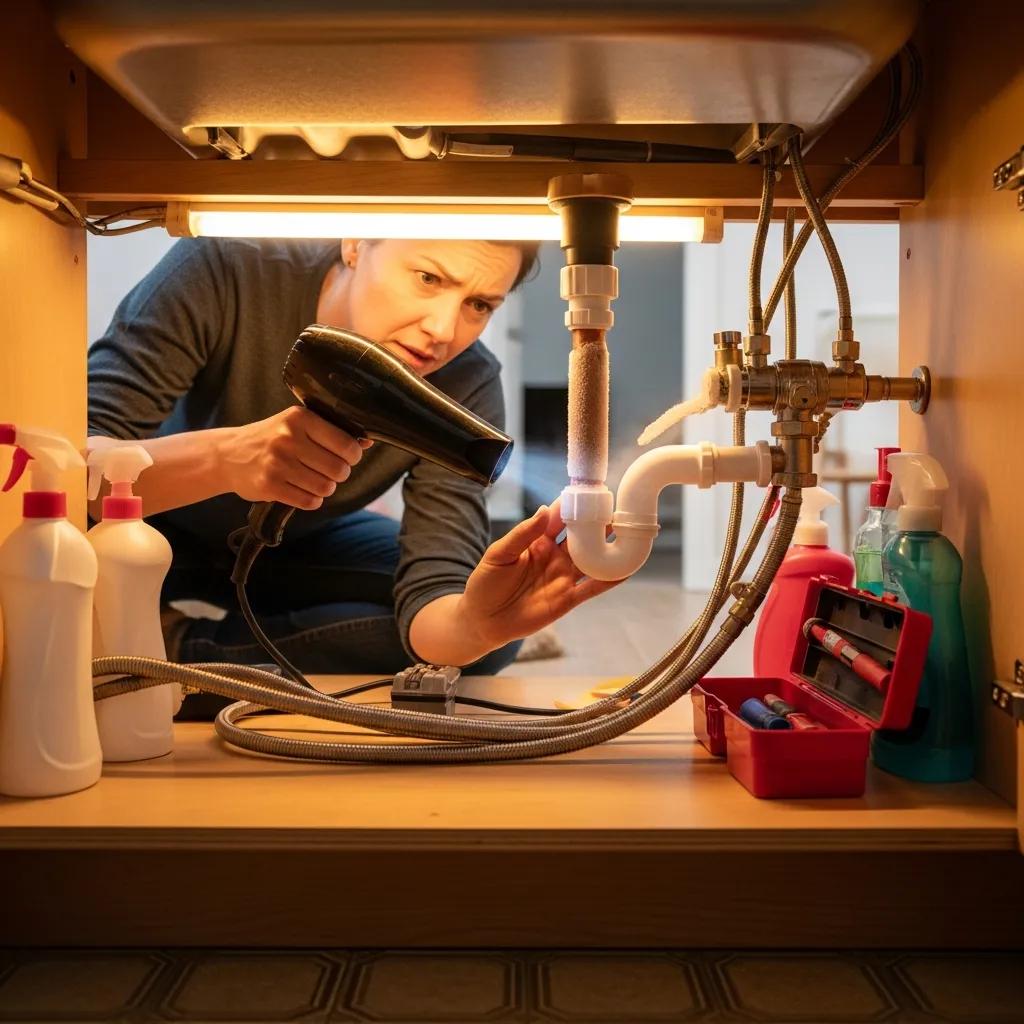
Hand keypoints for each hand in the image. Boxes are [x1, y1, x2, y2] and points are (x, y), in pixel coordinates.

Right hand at [218, 406, 371, 509]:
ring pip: (326, 488)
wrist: (228, 455)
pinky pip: (309, 502)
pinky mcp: (269, 486)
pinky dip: (311, 500)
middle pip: (339, 470)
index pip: (347, 445)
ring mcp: (278, 463)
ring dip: (324, 488)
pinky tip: (301, 490)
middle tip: (328, 471)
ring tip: (312, 480)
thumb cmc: (272, 438)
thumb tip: (367, 441)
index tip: (345, 457)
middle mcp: (288, 438)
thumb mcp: (297, 424)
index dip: (352, 456)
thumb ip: (331, 431)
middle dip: (339, 475)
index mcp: (300, 418)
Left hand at [457, 500, 621, 649]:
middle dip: (600, 524)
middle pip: (582, 537)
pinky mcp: (567, 598)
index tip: (591, 493)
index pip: (560, 518)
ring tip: (631, 535)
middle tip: (619, 510)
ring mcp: (563, 577)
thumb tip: (544, 509)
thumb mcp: (499, 554)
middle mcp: (555, 556)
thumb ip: (523, 533)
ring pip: (592, 560)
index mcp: (538, 541)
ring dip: (609, 549)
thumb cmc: (486, 584)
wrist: (483, 621)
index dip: (575, 506)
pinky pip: (592, 587)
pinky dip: (610, 579)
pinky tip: (626, 569)